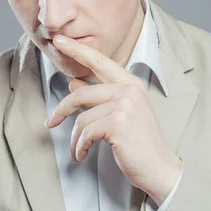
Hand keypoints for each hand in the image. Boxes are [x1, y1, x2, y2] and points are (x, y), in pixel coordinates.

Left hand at [45, 35, 181, 205]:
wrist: (160, 169)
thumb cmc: (141, 144)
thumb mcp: (121, 115)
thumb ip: (100, 98)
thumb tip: (74, 83)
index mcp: (131, 85)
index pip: (100, 62)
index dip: (78, 50)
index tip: (60, 40)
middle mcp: (129, 91)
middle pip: (80, 95)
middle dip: (61, 110)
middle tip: (50, 122)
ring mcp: (125, 106)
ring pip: (81, 119)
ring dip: (75, 139)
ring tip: (79, 150)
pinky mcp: (118, 124)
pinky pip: (85, 133)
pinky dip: (80, 147)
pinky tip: (83, 155)